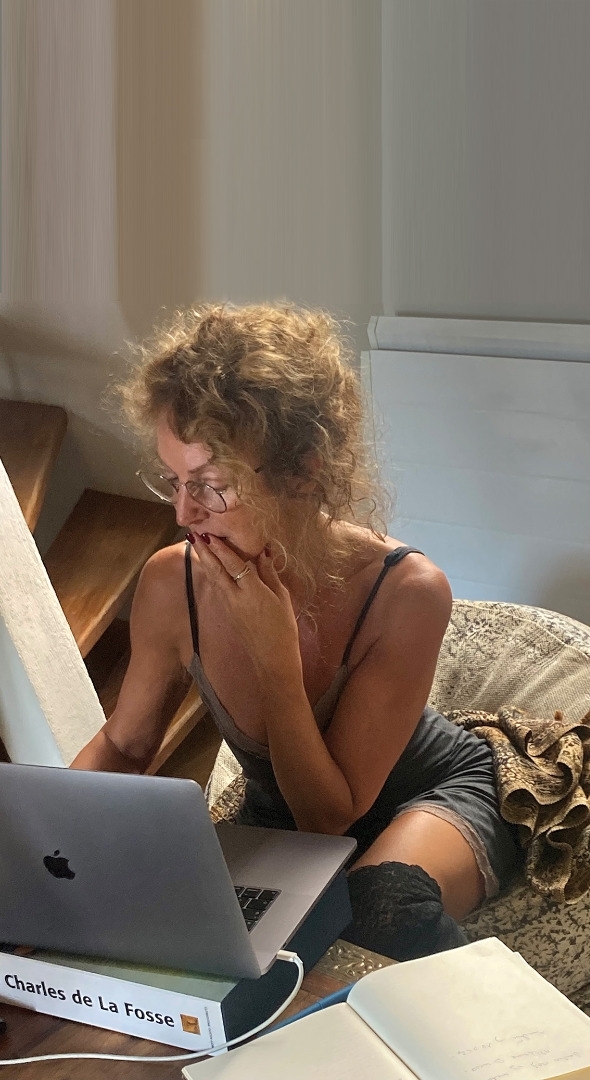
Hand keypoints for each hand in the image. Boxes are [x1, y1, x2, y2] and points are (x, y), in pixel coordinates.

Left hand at [189, 533, 302, 682]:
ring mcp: (229, 606)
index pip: (234, 564)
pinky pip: (218, 588)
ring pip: (214, 579)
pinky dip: (212, 574)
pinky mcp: (228, 612)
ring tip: (197, 546)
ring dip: (205, 561)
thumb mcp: (282, 598)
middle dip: (205, 551)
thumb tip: (263, 553)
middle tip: (193, 534)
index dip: (221, 548)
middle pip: (217, 570)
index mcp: (253, 591)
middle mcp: (236, 597)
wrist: (272, 659)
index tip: (212, 534)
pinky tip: (210, 566)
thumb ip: (270, 575)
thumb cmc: (283, 629)